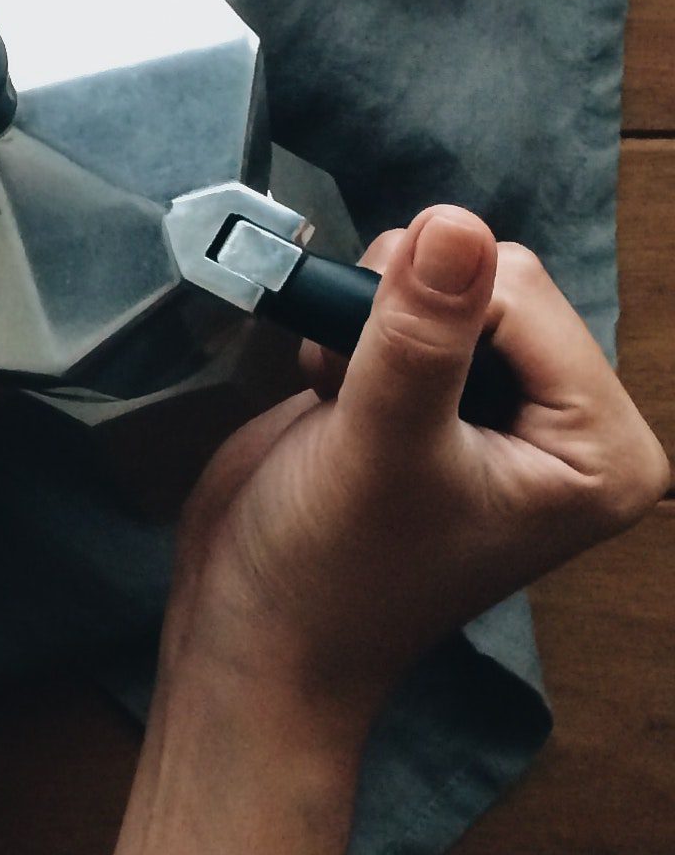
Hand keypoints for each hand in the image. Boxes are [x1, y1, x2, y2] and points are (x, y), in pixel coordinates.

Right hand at [166, 205, 668, 740]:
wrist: (252, 635)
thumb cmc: (330, 573)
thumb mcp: (382, 446)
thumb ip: (422, 333)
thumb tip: (454, 219)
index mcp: (601, 451)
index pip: (524, 296)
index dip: (434, 317)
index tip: (376, 390)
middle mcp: (568, 428)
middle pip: (495, 283)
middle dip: (404, 316)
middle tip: (357, 393)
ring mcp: (502, 414)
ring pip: (443, 284)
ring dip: (369, 324)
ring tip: (343, 402)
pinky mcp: (436, 402)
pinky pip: (405, 310)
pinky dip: (351, 335)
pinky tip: (332, 396)